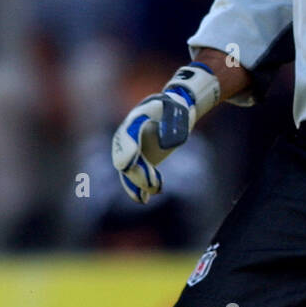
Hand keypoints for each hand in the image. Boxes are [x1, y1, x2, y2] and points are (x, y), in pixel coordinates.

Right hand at [111, 62, 219, 203]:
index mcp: (136, 118)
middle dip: (137, 173)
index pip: (127, 136)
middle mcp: (128, 134)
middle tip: (153, 185)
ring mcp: (132, 148)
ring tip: (149, 196)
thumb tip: (166, 144)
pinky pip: (133, 175)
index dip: (127, 150)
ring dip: (137, 184)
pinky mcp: (139, 159)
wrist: (175, 109)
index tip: (127, 165)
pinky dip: (137, 187)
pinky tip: (144, 199)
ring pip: (128, 170)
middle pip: (126, 157)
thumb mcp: (178, 109)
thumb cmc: (177, 107)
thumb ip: (173, 122)